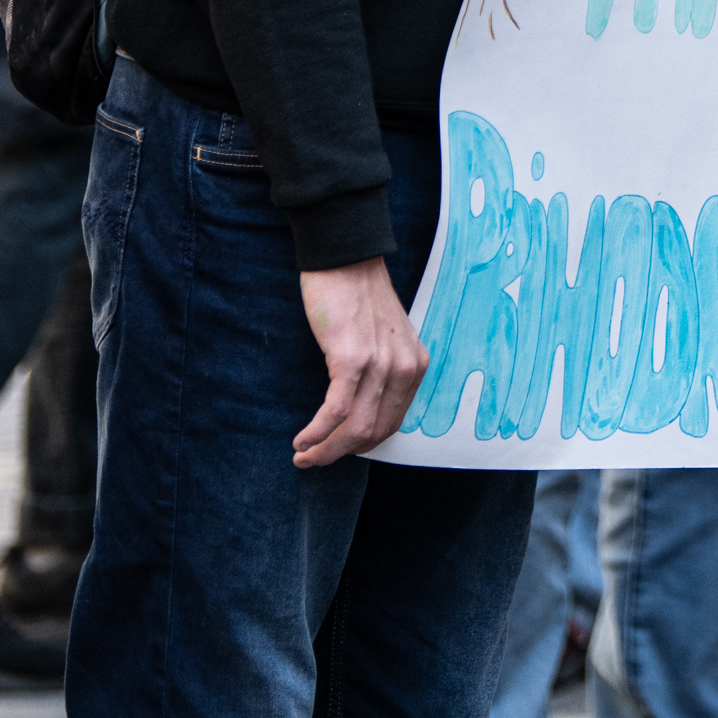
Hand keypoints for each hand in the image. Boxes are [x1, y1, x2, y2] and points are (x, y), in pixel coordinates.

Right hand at [293, 258, 428, 465]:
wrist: (344, 257)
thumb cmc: (358, 296)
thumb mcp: (384, 337)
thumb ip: (382, 370)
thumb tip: (357, 412)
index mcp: (414, 365)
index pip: (392, 423)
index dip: (362, 444)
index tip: (337, 451)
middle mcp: (404, 367)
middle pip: (374, 432)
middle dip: (340, 453)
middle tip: (311, 460)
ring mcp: (380, 364)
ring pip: (355, 429)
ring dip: (325, 450)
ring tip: (302, 455)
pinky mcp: (351, 358)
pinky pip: (336, 411)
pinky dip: (317, 432)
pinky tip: (302, 439)